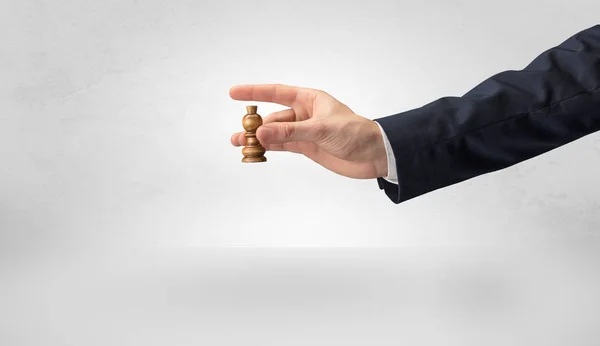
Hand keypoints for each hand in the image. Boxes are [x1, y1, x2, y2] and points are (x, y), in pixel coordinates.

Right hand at [230, 84, 387, 178]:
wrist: (374, 155)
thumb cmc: (355, 133)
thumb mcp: (321, 129)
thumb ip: (290, 132)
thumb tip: (262, 132)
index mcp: (310, 99)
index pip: (277, 93)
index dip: (254, 92)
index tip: (234, 93)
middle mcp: (305, 113)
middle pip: (273, 116)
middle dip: (255, 123)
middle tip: (239, 132)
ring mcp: (304, 131)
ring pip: (275, 133)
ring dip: (258, 138)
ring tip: (239, 143)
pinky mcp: (307, 147)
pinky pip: (282, 145)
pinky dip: (269, 148)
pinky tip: (256, 151)